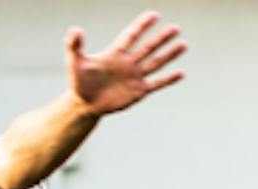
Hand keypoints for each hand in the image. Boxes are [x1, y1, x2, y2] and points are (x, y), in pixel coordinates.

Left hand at [65, 11, 186, 116]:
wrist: (84, 104)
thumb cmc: (79, 82)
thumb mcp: (75, 63)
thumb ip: (74, 46)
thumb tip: (75, 30)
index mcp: (115, 54)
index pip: (131, 36)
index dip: (142, 25)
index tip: (154, 15)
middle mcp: (128, 63)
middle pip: (148, 48)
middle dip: (161, 38)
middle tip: (175, 28)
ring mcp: (134, 76)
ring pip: (155, 63)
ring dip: (169, 55)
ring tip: (183, 44)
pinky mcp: (138, 91)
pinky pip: (156, 84)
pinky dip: (168, 79)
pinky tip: (181, 73)